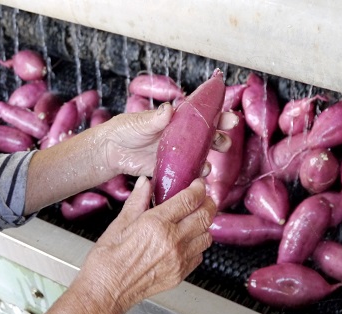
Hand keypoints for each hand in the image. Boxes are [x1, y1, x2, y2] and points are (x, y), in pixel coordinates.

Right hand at [70, 176, 215, 313]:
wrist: (106, 293)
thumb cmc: (107, 262)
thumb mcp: (118, 225)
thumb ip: (137, 202)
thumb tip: (145, 184)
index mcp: (156, 224)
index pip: (190, 200)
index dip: (198, 188)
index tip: (197, 184)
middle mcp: (172, 241)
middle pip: (205, 216)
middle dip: (208, 203)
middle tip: (203, 198)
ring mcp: (179, 259)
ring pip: (207, 236)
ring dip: (204, 225)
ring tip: (194, 220)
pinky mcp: (180, 274)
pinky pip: (199, 255)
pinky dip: (197, 245)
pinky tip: (186, 241)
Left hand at [97, 103, 239, 176]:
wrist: (111, 152)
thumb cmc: (124, 130)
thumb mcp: (139, 122)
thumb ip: (155, 118)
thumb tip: (169, 110)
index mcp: (176, 120)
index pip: (201, 115)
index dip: (217, 115)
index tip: (230, 116)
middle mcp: (180, 136)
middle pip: (207, 136)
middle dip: (220, 138)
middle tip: (226, 142)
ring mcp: (178, 154)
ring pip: (201, 155)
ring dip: (210, 158)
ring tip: (210, 163)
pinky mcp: (172, 169)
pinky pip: (188, 172)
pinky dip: (196, 174)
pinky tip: (198, 176)